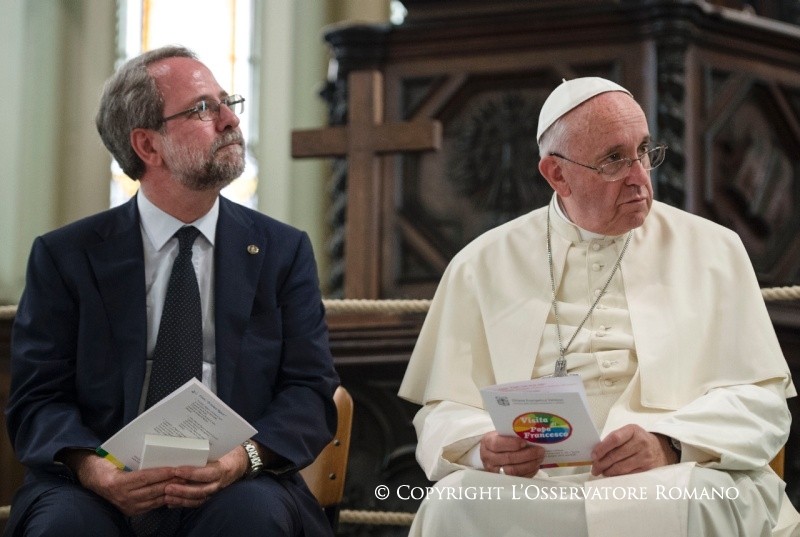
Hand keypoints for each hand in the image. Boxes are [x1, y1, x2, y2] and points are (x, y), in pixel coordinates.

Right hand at [63, 450, 178, 515]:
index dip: (162, 473)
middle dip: (171, 482)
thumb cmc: (105, 464)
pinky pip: (152, 505)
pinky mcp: (132, 511)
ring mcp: (128, 506)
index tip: (175, 468)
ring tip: (184, 483)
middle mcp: (123, 496)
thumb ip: (133, 458)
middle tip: (186, 474)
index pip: (145, 477)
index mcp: (118, 482)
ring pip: (155, 499)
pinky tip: (174, 492)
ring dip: (171, 491)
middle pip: (153, 489)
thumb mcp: (115, 459)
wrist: (92, 480)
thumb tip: (155, 450)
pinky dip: (164, 499)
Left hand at [162, 445, 248, 507]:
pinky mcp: (210, 495)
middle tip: (167, 487)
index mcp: (223, 468)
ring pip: (198, 499)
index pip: (208, 474)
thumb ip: (207, 450)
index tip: (177, 470)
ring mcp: (215, 491)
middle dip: (183, 490)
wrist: (241, 461)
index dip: (192, 473)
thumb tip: (186, 446)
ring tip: (167, 497)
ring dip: (181, 499)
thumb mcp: (222, 448)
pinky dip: (183, 503)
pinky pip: (196, 503)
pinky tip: (171, 502)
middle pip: (201, 491)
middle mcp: (220, 483)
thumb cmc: (229, 451)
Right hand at [480, 431, 544, 477]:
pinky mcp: (504, 479)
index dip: (512, 444)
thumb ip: (512, 434)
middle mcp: (489, 458)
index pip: (497, 444)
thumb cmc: (500, 440)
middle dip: (527, 454)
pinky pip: (519, 477)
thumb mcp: (501, 433)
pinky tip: (536, 465)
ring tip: (540, 457)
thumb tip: (531, 434)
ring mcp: (496, 471)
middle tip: (540, 450)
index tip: (524, 442)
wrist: (493, 453)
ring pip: (514, 470)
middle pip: (508, 458)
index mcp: (487, 443)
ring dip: (530, 464)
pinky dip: (529, 471)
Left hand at [591, 425, 678, 476]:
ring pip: (621, 467)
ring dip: (608, 471)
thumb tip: (597, 453)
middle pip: (616, 455)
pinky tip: (612, 475)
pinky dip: (618, 476)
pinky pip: (629, 474)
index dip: (602, 448)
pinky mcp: (647, 469)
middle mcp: (640, 442)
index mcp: (632, 430)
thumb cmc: (638, 440)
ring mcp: (645, 456)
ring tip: (601, 472)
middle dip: (601, 463)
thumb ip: (614, 439)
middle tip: (594, 468)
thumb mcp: (628, 433)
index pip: (614, 439)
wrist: (660, 449)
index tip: (593, 455)